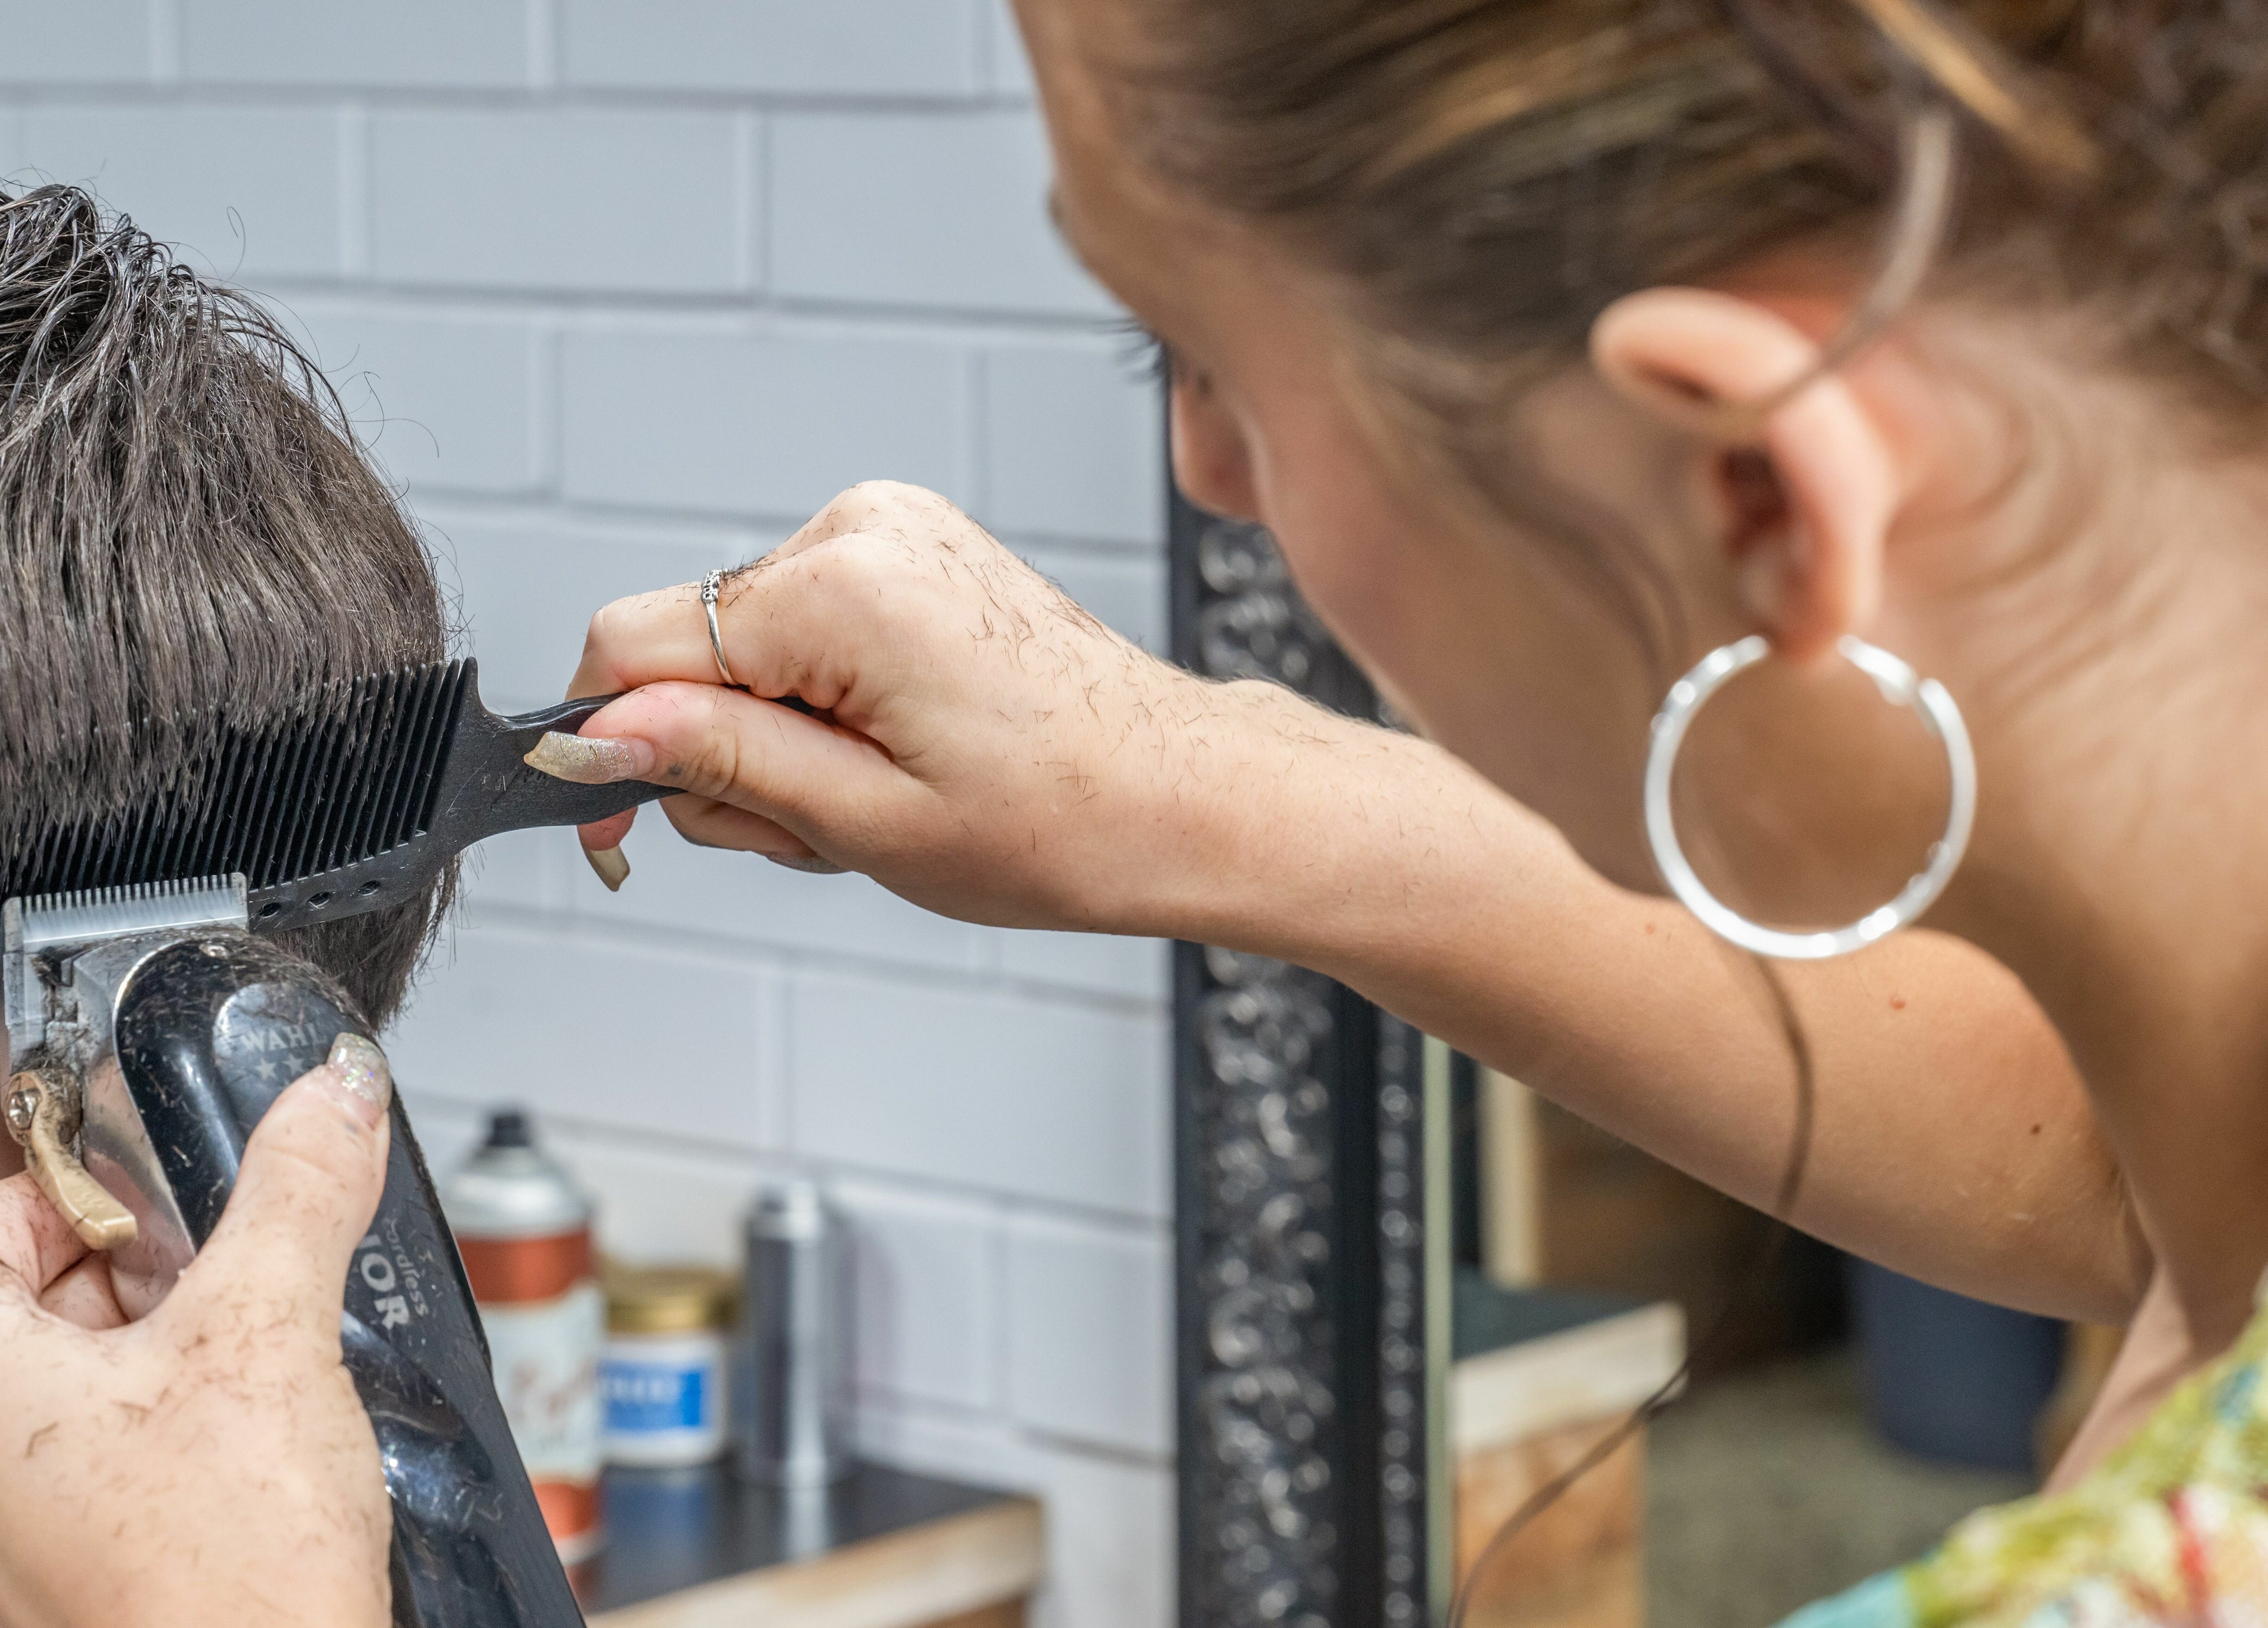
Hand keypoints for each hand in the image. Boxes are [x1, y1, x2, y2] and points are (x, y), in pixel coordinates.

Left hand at [0, 1042, 395, 1627]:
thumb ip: (295, 1192)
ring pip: (92, 1327)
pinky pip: (128, 1399)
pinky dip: (197, 1361)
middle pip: (39, 1257)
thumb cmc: (213, 1584)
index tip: (142, 1106)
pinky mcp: (91, 1521)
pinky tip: (266, 1368)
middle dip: (145, 1217)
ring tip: (264, 1297)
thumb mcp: (265, 1338)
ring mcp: (31, 1488)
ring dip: (185, 1290)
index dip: (66, 1137)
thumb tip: (332, 1093)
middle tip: (234, 1197)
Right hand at [554, 481, 1299, 932]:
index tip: (620, 826)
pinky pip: (804, 630)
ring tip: (880, 792)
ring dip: (780, 739)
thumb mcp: (864, 820)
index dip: (607, 741)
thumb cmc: (1062, 821)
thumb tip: (595, 735)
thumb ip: (716, 763)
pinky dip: (823, 704)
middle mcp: (857, 529)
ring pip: (743, 648)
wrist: (1182, 795)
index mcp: (841, 587)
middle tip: (828, 822)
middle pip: (688, 648)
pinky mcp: (910, 551)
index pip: (631, 641)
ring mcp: (890, 530)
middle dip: (725, 753)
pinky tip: (896, 751)